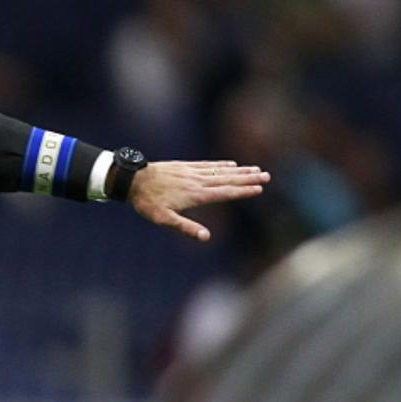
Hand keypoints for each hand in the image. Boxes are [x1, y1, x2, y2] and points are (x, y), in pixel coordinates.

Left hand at [129, 160, 269, 240]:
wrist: (133, 179)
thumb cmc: (147, 202)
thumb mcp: (163, 219)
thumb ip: (185, 228)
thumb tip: (206, 237)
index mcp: (195, 195)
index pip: (224, 193)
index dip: (242, 191)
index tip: (259, 188)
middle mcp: (197, 181)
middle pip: (227, 179)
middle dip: (248, 179)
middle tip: (267, 176)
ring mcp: (192, 172)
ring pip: (221, 171)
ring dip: (239, 170)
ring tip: (256, 169)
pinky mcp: (185, 167)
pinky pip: (208, 165)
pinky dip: (222, 164)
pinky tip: (231, 164)